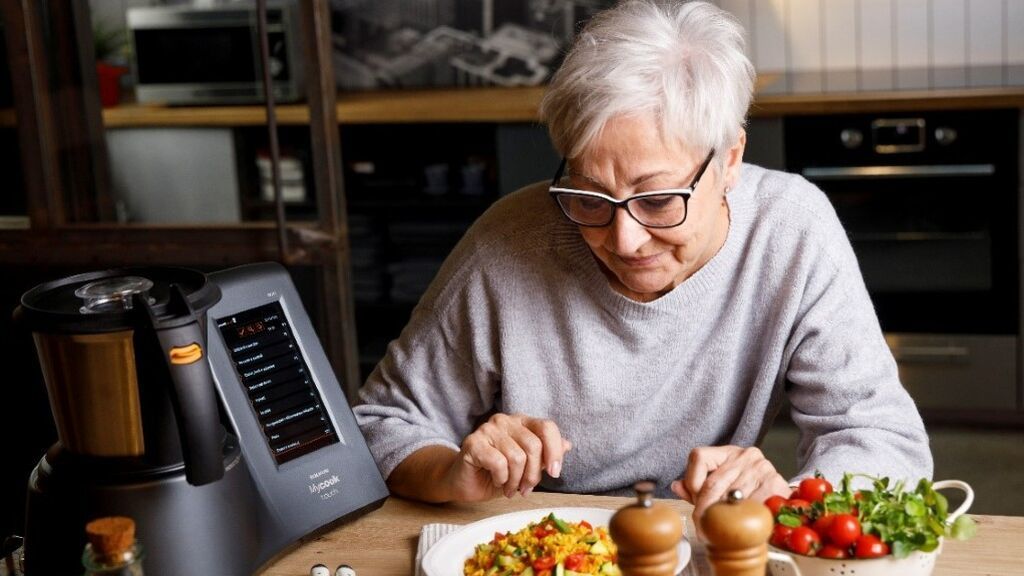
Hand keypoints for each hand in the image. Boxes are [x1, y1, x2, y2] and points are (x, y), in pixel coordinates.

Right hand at [445, 413, 571, 501]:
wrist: (466, 484)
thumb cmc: (497, 474)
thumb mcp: (527, 467)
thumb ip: (545, 455)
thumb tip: (568, 445)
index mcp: (521, 422)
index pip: (547, 427)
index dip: (555, 451)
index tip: (555, 473)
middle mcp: (505, 420)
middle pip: (534, 445)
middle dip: (533, 475)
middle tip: (525, 489)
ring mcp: (488, 429)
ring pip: (517, 457)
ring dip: (515, 481)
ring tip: (509, 488)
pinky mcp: (473, 442)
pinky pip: (498, 463)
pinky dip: (501, 479)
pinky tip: (496, 481)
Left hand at [670, 445, 789, 533]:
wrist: (783, 498)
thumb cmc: (748, 490)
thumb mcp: (722, 483)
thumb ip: (697, 486)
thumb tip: (676, 487)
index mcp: (727, 452)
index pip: (698, 457)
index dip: (692, 483)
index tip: (694, 503)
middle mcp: (744, 455)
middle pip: (713, 483)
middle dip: (703, 510)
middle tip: (700, 529)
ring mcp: (761, 468)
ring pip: (731, 497)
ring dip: (722, 519)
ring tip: (717, 533)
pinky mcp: (775, 483)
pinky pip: (751, 505)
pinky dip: (742, 519)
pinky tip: (739, 528)